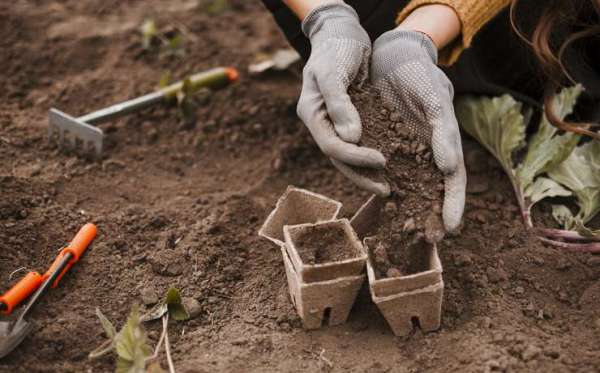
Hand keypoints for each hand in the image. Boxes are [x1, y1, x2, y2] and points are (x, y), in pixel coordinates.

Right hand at [296, 1, 389, 195]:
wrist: (343, 32)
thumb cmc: (337, 48)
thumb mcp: (334, 73)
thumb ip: (340, 105)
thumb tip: (351, 138)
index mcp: (312, 114)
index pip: (332, 146)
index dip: (357, 157)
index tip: (382, 160)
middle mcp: (321, 123)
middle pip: (340, 158)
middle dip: (362, 175)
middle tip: (386, 190)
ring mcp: (334, 122)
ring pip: (349, 155)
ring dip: (367, 172)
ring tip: (388, 187)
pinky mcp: (350, 118)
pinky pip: (360, 142)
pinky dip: (372, 154)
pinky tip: (390, 164)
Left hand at [371, 29, 465, 230]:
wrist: (390, 55)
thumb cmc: (418, 72)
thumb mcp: (434, 97)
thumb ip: (442, 130)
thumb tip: (449, 166)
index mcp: (444, 140)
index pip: (453, 178)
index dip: (454, 203)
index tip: (451, 227)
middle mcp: (426, 149)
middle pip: (433, 188)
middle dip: (433, 213)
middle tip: (431, 240)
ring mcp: (404, 149)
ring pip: (410, 183)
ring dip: (410, 207)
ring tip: (409, 231)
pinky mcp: (382, 144)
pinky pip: (383, 170)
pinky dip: (384, 187)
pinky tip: (382, 202)